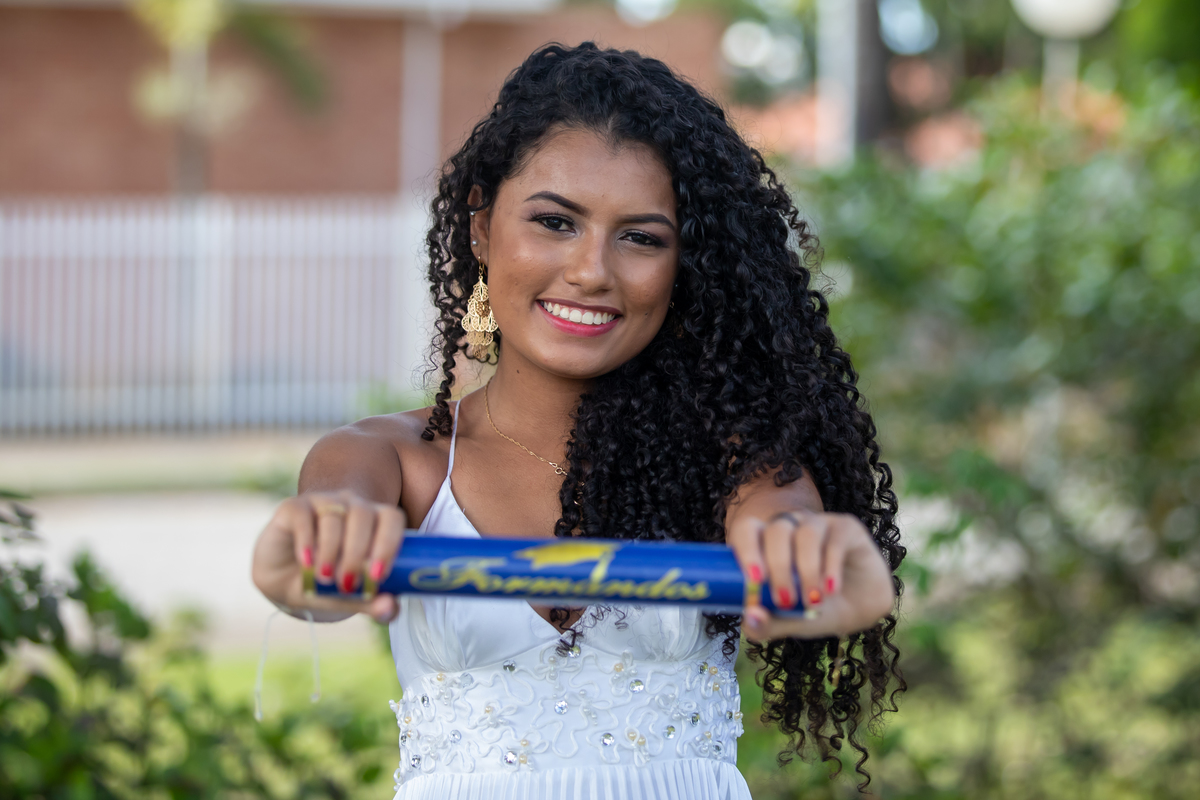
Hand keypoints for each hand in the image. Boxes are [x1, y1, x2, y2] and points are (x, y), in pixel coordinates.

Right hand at [252, 490, 405, 623]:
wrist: (283, 581)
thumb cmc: (326, 583)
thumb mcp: (349, 597)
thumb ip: (371, 602)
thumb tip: (389, 608)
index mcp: (375, 522)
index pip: (392, 519)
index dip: (389, 543)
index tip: (377, 575)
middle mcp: (352, 506)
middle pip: (364, 515)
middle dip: (358, 552)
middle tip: (348, 583)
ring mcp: (322, 502)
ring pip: (334, 515)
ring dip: (332, 549)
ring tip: (325, 578)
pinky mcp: (293, 507)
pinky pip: (303, 515)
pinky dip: (306, 540)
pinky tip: (306, 561)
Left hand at [726, 510, 894, 640]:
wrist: (861, 610)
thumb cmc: (816, 610)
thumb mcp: (789, 623)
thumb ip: (767, 625)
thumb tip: (751, 616)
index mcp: (765, 543)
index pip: (746, 530)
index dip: (746, 550)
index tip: (753, 580)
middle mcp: (790, 527)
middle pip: (776, 531)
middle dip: (778, 567)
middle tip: (785, 600)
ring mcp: (817, 524)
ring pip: (805, 534)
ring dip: (807, 571)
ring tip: (814, 602)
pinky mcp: (845, 528)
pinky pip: (834, 539)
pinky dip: (831, 567)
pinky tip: (831, 589)